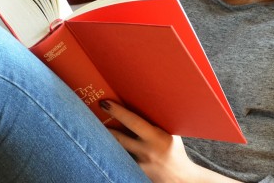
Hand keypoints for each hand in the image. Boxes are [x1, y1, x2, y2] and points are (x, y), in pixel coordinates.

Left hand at [100, 100, 239, 182]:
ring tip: (92, 130)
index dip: (118, 112)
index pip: (133, 122)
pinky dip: (112, 153)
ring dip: (105, 140)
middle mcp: (146, 151)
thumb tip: (145, 99)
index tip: (105, 102)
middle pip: (119, 137)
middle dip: (104, 126)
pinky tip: (103, 147)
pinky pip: (121, 160)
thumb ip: (158, 121)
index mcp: (157, 137)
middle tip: (92, 113)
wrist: (181, 179)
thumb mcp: (171, 132)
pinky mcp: (135, 173)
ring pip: (117, 149)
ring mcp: (139, 164)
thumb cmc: (175, 150)